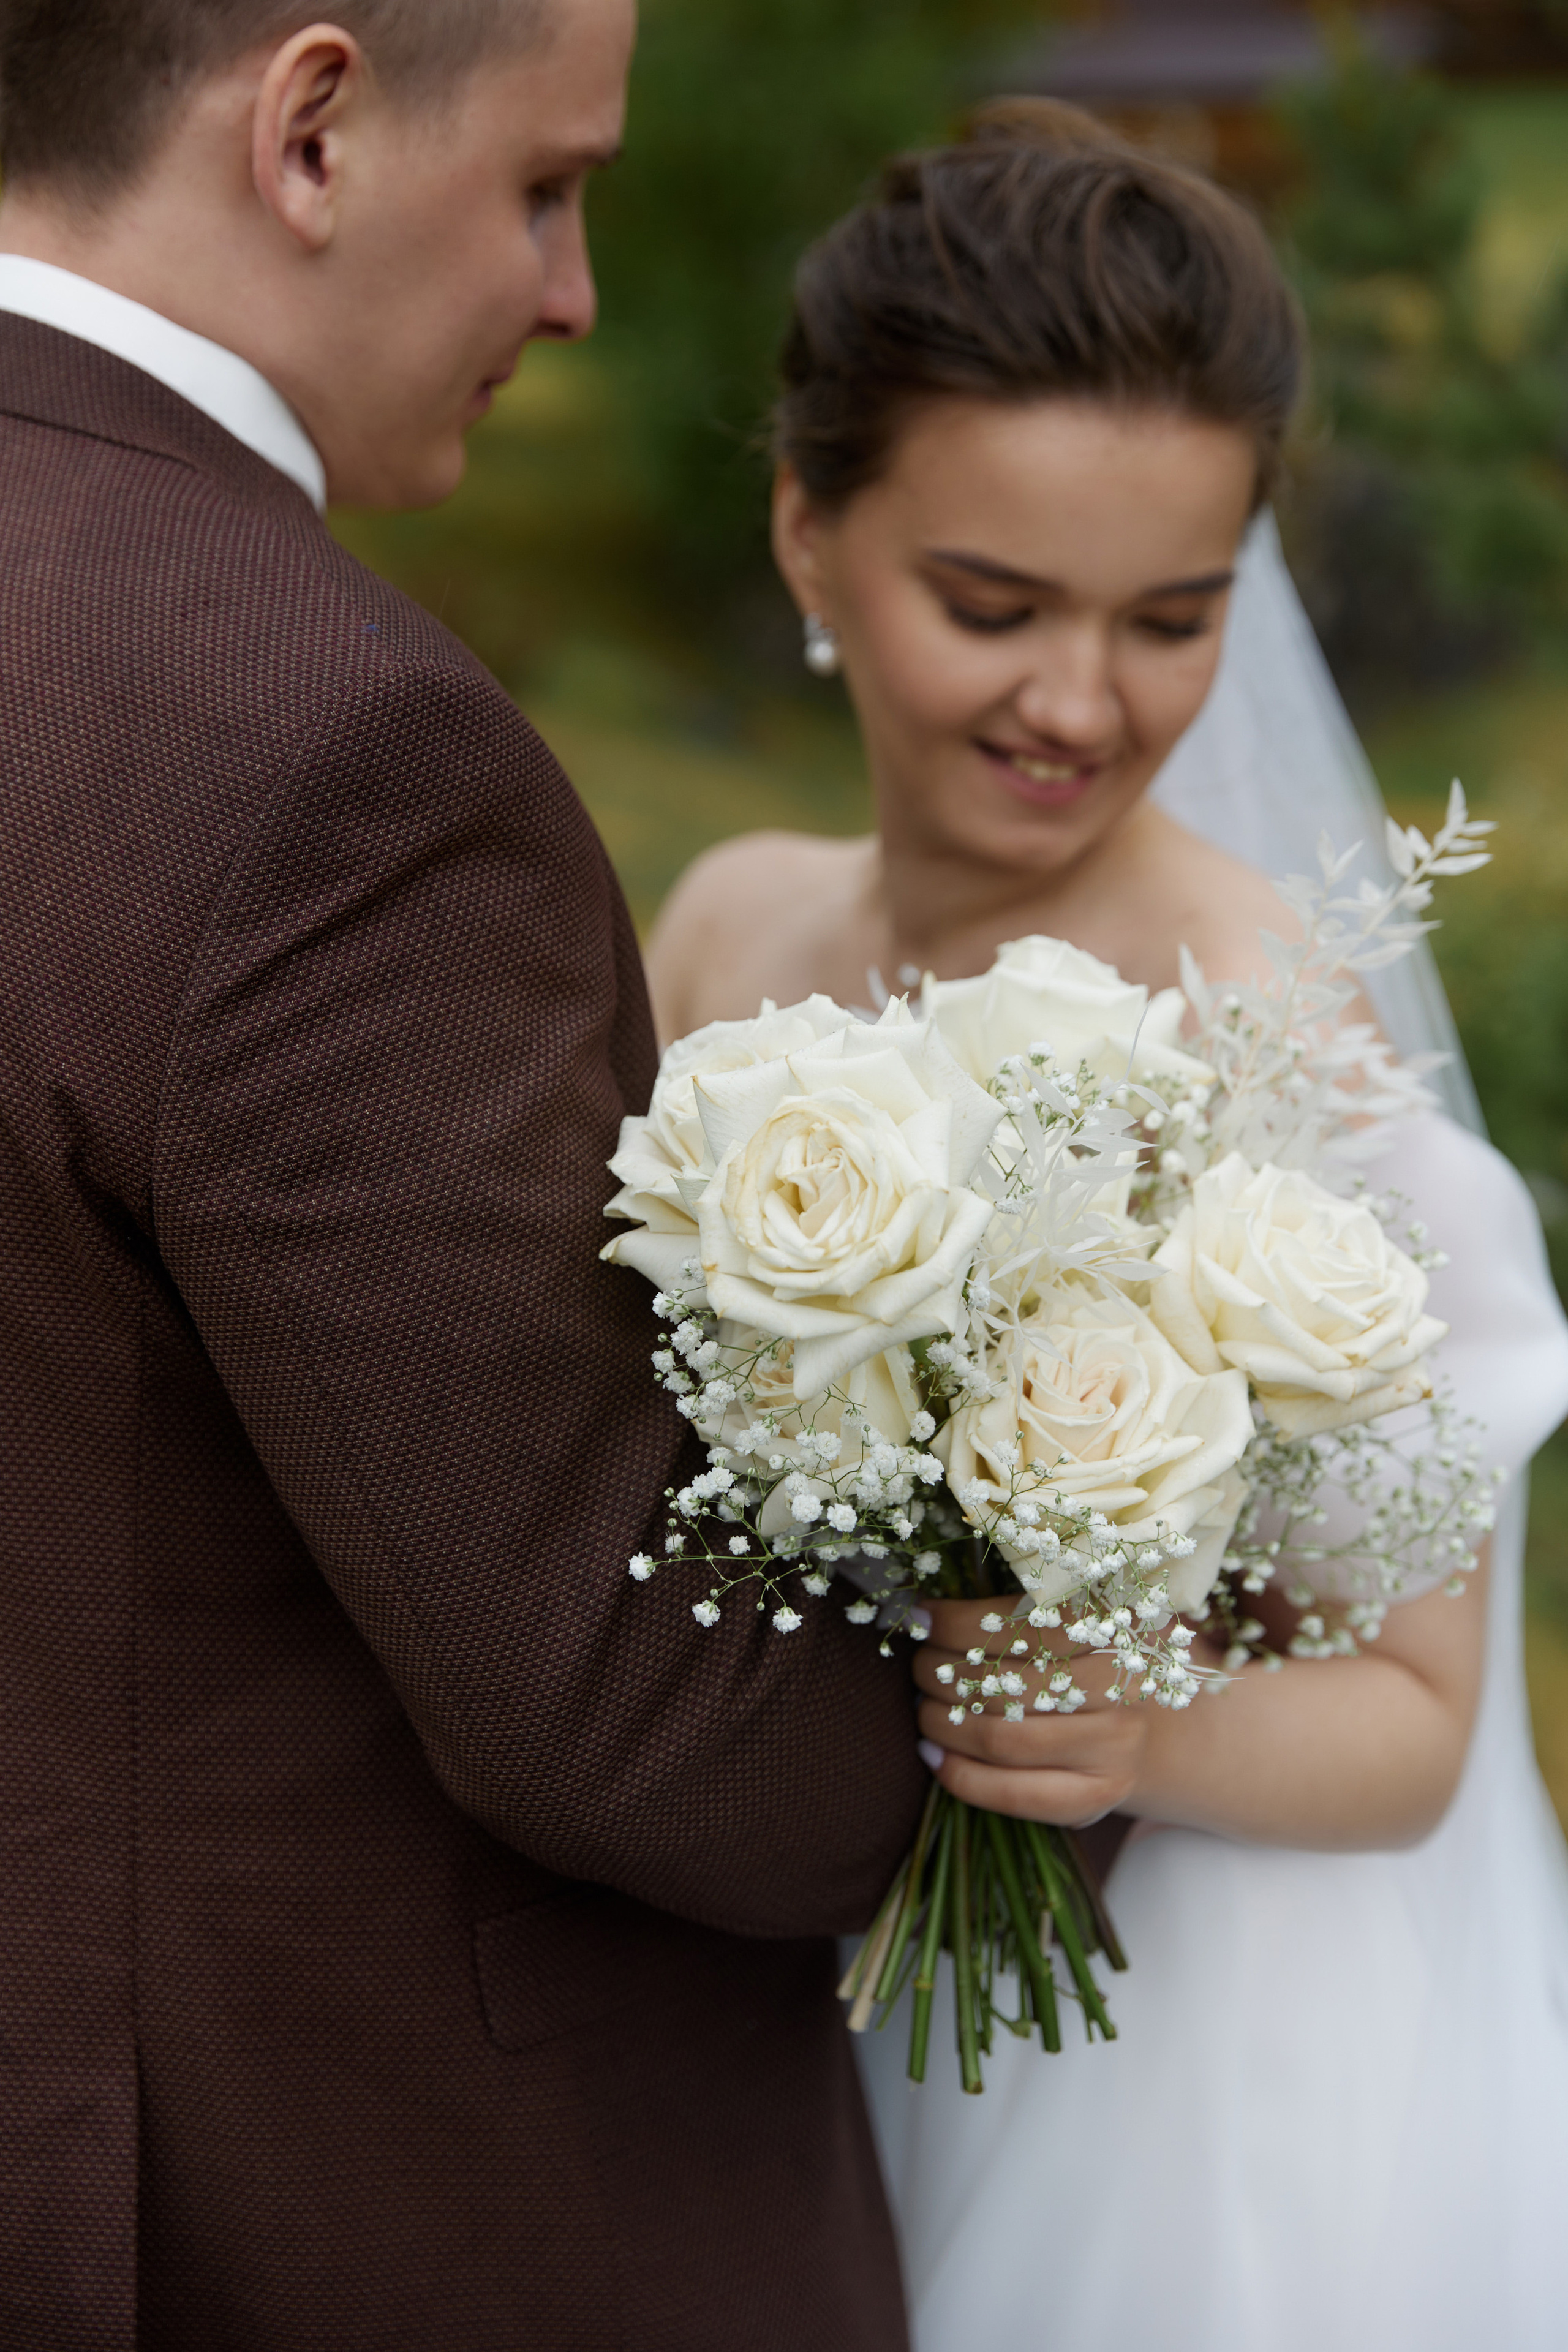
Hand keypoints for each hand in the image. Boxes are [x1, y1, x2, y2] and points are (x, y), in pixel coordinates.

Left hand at [911, 1596, 1164, 1825]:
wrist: (1154, 1727)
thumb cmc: (1096, 1658)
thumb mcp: (1082, 1614)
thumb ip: (1027, 1603)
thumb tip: (930, 1610)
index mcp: (1119, 1625)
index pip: (1026, 1624)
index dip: (961, 1623)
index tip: (923, 1617)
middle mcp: (1124, 1687)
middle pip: (1008, 1683)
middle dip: (944, 1674)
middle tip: (919, 1665)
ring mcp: (1115, 1748)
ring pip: (1004, 1739)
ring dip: (943, 1721)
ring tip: (921, 1706)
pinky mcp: (1098, 1797)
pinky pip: (1016, 1795)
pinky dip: (961, 1775)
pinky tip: (931, 1753)